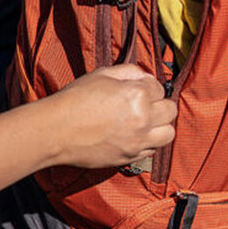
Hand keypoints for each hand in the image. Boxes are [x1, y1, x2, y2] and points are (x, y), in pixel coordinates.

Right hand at [46, 64, 175, 168]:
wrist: (57, 130)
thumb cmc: (76, 99)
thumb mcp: (102, 74)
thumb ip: (129, 71)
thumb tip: (145, 77)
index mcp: (137, 95)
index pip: (159, 87)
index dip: (148, 86)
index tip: (136, 88)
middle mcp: (143, 119)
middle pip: (170, 110)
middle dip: (160, 104)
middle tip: (145, 103)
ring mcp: (138, 141)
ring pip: (168, 133)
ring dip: (160, 125)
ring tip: (146, 121)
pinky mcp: (130, 157)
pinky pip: (153, 150)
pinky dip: (148, 141)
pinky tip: (134, 134)